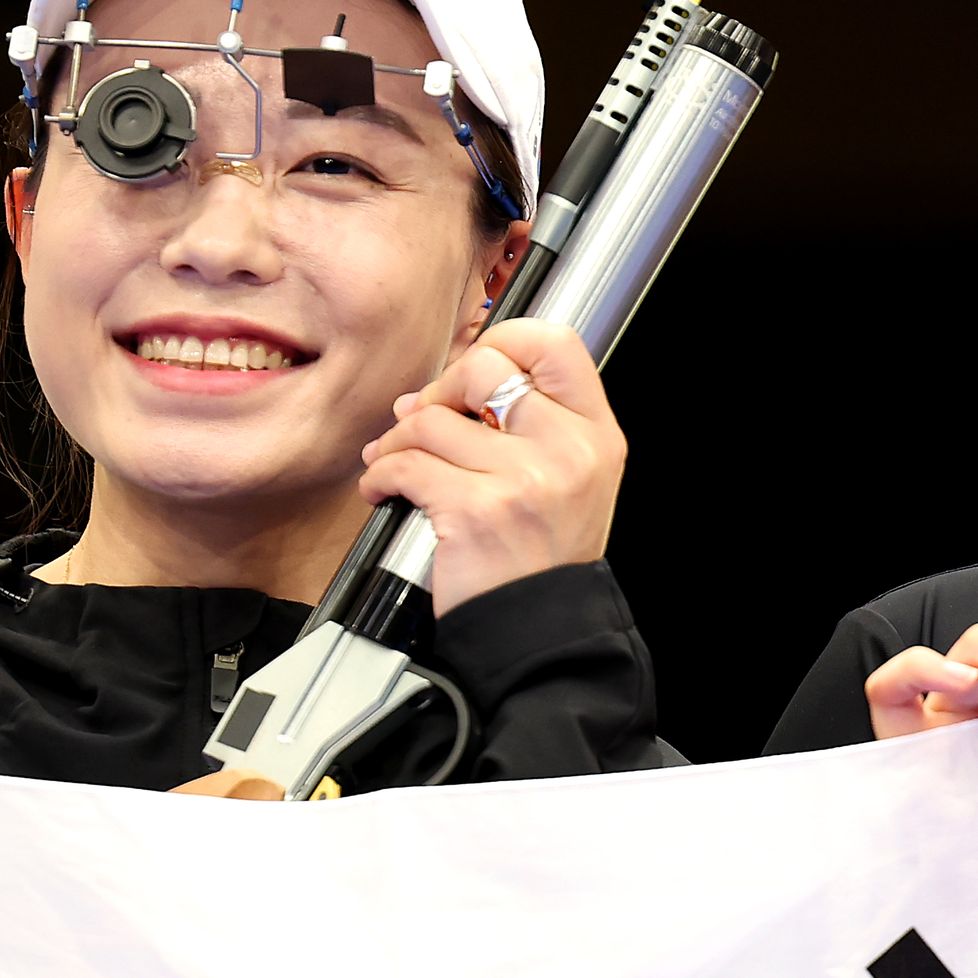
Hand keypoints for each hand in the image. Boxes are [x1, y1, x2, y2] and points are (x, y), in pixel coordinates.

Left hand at [365, 318, 625, 614]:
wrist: (539, 637)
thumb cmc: (543, 564)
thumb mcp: (570, 484)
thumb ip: (532, 427)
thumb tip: (445, 385)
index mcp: (596, 437)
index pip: (555, 344)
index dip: (505, 340)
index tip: (474, 368)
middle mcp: (569, 451)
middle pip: (485, 367)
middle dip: (438, 389)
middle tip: (423, 419)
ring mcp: (526, 479)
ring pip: (431, 419)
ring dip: (398, 441)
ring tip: (396, 465)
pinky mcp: (478, 510)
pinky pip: (405, 463)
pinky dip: (381, 475)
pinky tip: (384, 490)